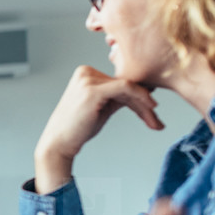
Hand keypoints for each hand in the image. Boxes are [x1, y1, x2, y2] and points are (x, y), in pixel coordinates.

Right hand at [33, 66, 163, 193]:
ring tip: (154, 121)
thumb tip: (146, 91)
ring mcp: (88, 80)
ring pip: (128, 86)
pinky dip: (140, 97)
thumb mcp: (103, 107)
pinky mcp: (92, 90)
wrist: (59, 142)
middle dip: (144, 102)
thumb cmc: (78, 128)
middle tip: (155, 120)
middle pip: (126, 83)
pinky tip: (150, 108)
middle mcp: (86, 72)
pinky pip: (125, 88)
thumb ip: (120, 97)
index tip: (152, 109)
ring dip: (145, 104)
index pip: (120, 81)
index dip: (140, 95)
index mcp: (86, 73)